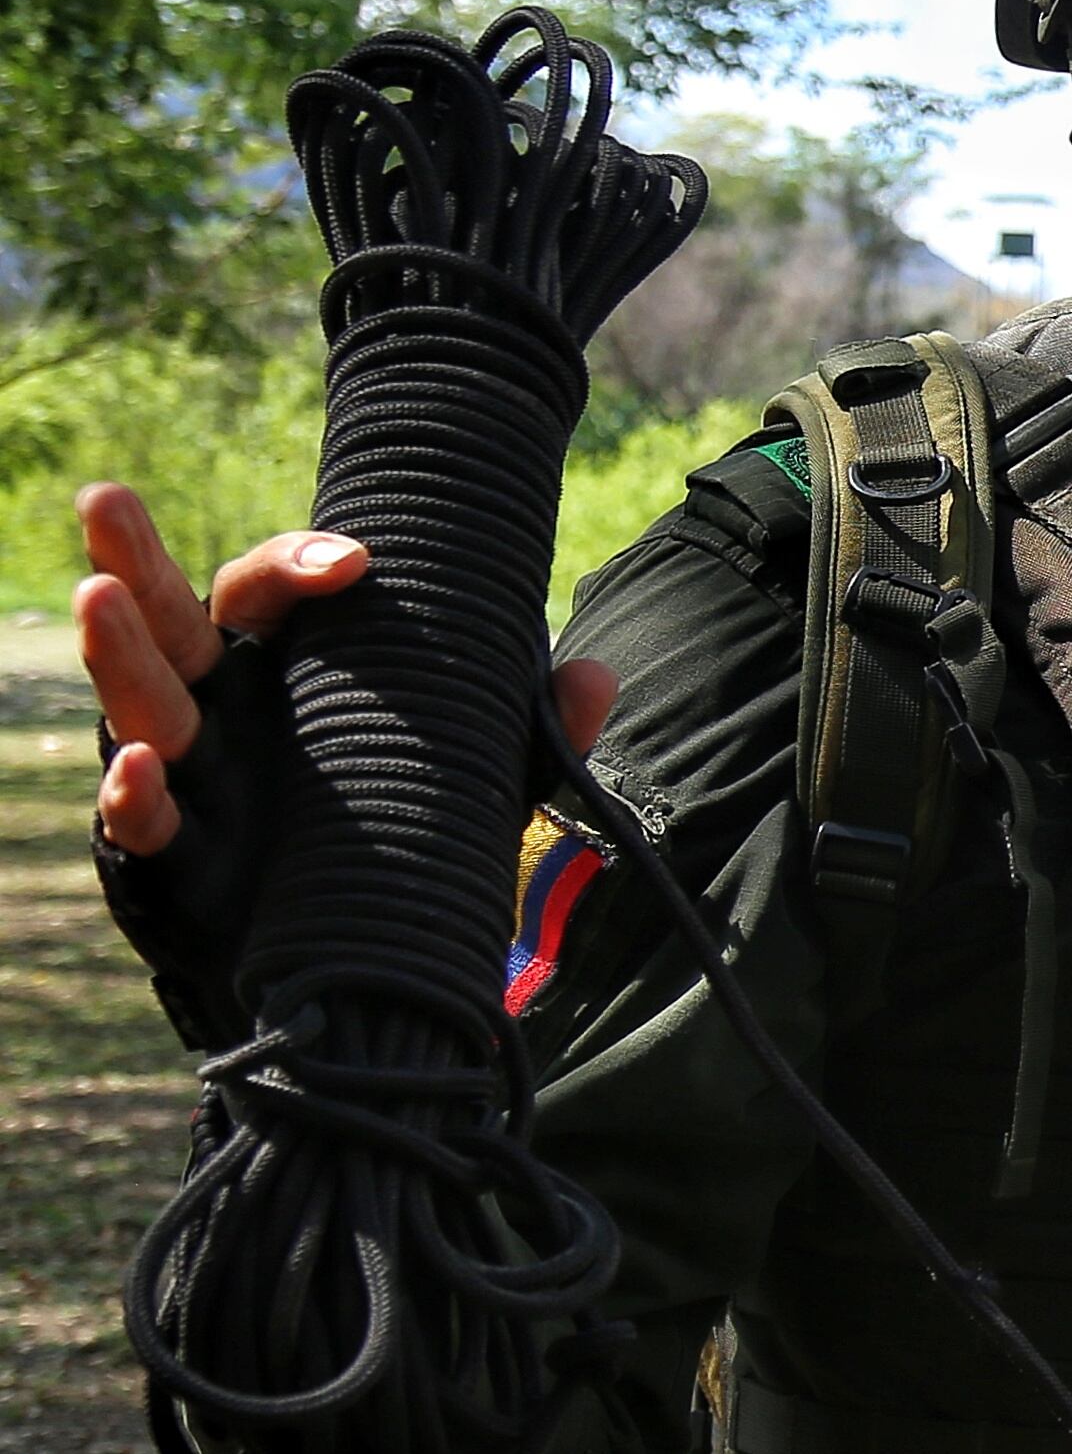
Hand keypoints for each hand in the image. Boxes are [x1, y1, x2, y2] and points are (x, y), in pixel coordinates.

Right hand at [76, 484, 613, 856]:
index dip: (298, 565)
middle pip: (174, 624)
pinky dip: (134, 796)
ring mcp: (194, 778)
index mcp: (288, 674)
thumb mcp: (481, 780)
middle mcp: (227, 711)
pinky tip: (137, 768)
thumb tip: (592, 675)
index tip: (357, 563)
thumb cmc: (408, 835)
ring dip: (119, 656)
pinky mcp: (180, 857)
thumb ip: (526, 729)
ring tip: (96, 599)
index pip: (270, 594)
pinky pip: (145, 823)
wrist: (372, 956)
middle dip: (135, 561)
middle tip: (105, 498)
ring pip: (143, 704)